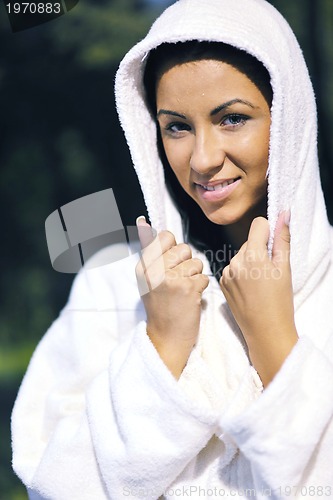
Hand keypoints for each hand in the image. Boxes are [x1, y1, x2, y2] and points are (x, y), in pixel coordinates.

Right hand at [136, 216, 208, 377]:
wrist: (165, 338)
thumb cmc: (160, 308)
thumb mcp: (147, 279)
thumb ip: (151, 253)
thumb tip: (143, 221)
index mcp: (143, 266)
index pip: (164, 237)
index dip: (174, 249)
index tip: (171, 264)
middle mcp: (154, 270)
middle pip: (184, 249)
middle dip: (186, 263)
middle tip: (178, 281)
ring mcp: (171, 279)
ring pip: (196, 262)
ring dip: (194, 276)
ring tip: (184, 291)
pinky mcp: (187, 289)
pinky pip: (203, 277)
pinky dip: (201, 288)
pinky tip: (190, 299)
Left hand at [220, 211, 297, 385]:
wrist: (265, 331)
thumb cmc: (279, 301)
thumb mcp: (284, 268)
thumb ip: (282, 238)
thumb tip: (284, 214)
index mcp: (253, 256)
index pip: (258, 225)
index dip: (268, 232)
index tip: (274, 245)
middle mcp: (236, 261)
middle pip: (249, 242)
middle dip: (260, 250)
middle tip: (269, 272)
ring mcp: (227, 273)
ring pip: (240, 255)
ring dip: (249, 262)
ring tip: (259, 283)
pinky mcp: (222, 282)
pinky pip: (233, 268)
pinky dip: (240, 273)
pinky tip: (249, 289)